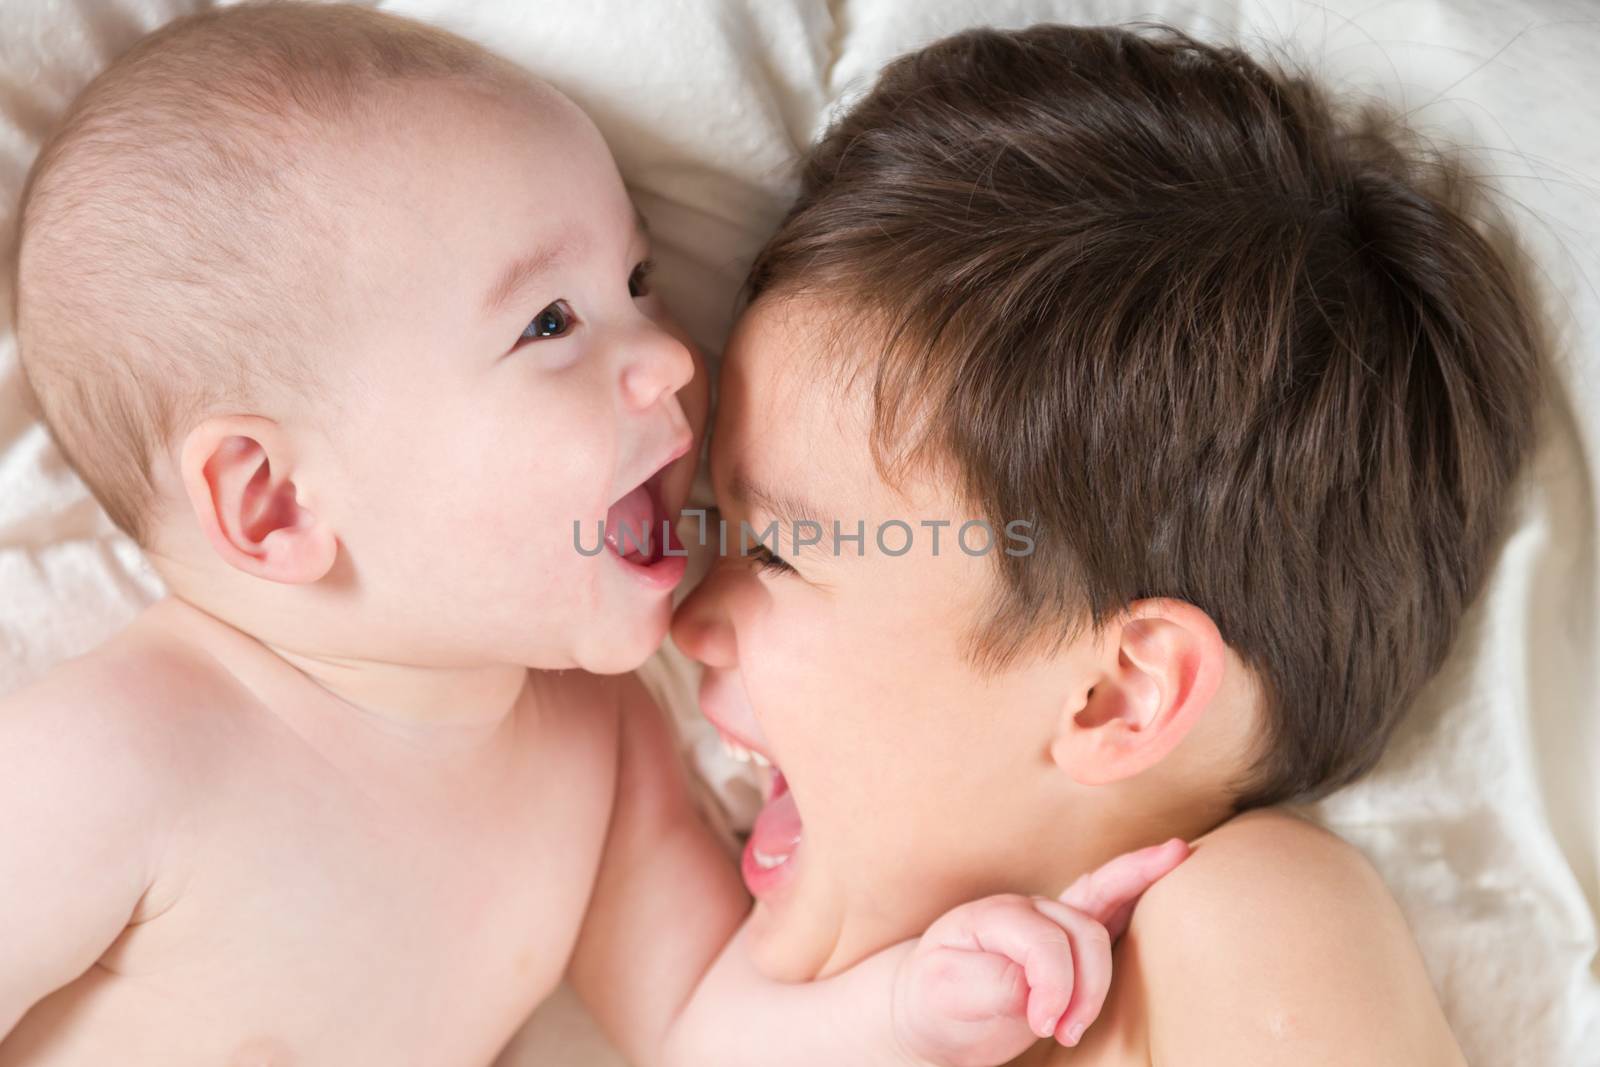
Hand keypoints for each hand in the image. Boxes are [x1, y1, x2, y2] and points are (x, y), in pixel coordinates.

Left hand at [892, 838, 1189, 1066]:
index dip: (1053, 988)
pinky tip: (1174, 856)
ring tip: (1073, 1025)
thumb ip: (990, 983)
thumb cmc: (935, 999)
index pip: (1044, 943)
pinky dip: (1141, 880)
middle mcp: (1026, 908)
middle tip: (1060, 1032)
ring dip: (1100, 978)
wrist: (927, 1008)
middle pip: (1082, 933)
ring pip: (1101, 923)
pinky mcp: (1069, 937)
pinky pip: (1112, 901)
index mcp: (994, 915)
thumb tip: (1035, 986)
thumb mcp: (945, 995)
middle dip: (1083, 989)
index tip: (1044, 1028)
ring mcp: (1050, 918)